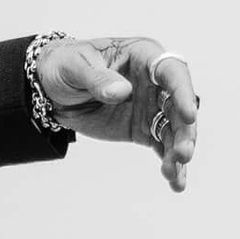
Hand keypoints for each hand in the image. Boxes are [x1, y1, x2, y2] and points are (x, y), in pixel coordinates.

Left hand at [36, 35, 198, 193]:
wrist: (51, 88)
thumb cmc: (66, 65)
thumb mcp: (76, 67)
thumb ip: (98, 79)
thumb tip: (122, 93)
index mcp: (144, 56)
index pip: (171, 72)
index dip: (182, 93)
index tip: (188, 115)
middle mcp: (155, 82)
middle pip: (178, 105)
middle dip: (184, 131)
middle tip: (184, 154)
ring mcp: (151, 107)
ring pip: (173, 130)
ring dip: (177, 151)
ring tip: (175, 174)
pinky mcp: (142, 129)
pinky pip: (160, 146)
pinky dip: (169, 163)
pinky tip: (176, 182)